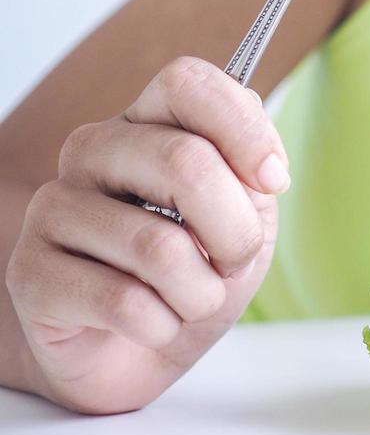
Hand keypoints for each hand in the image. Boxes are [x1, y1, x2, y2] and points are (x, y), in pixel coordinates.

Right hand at [5, 57, 284, 412]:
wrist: (141, 350)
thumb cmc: (196, 273)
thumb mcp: (245, 218)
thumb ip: (251, 180)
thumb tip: (261, 169)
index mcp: (148, 123)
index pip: (187, 84)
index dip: (244, 130)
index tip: (275, 181)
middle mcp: (92, 152)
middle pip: (184, 161)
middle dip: (236, 230)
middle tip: (235, 261)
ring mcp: (54, 208)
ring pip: (159, 247)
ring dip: (202, 292)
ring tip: (193, 299)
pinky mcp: (30, 272)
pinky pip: (125, 303)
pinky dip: (163, 325)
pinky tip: (153, 323)